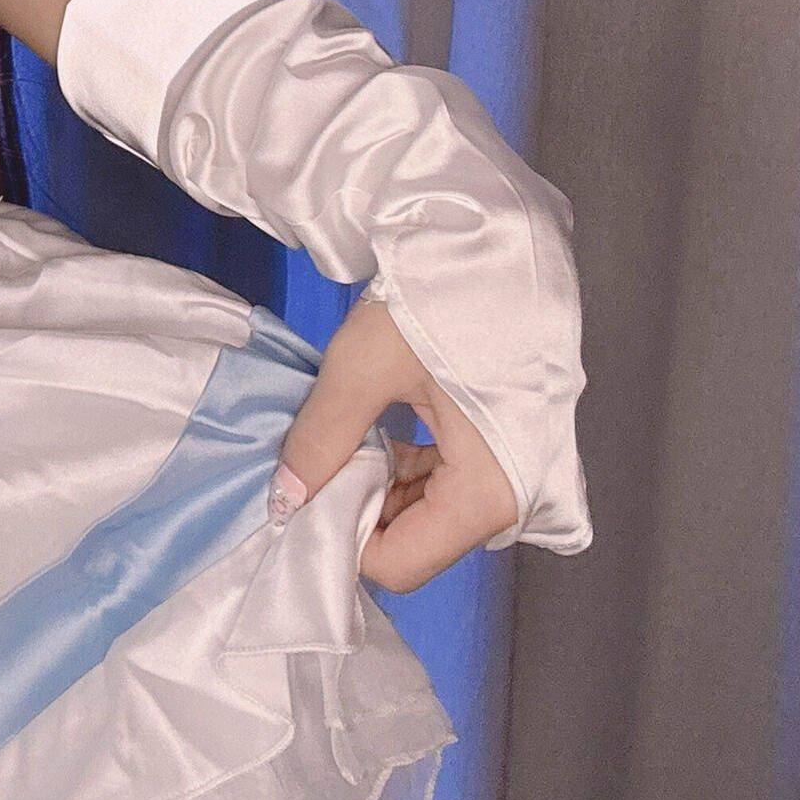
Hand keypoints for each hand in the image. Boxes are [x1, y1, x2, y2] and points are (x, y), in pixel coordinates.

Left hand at [271, 292, 521, 589]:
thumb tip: (284, 497)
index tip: (300, 496)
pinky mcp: (506, 447)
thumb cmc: (440, 296)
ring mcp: (515, 473)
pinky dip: (405, 467)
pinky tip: (377, 430)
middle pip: (417, 541)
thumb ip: (321, 438)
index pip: (399, 562)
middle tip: (315, 462)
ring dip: (379, 486)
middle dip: (358, 510)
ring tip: (344, 436)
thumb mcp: (364, 365)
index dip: (340, 537)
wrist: (497, 237)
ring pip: (429, 514)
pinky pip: (446, 481)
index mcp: (490, 492)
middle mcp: (513, 498)